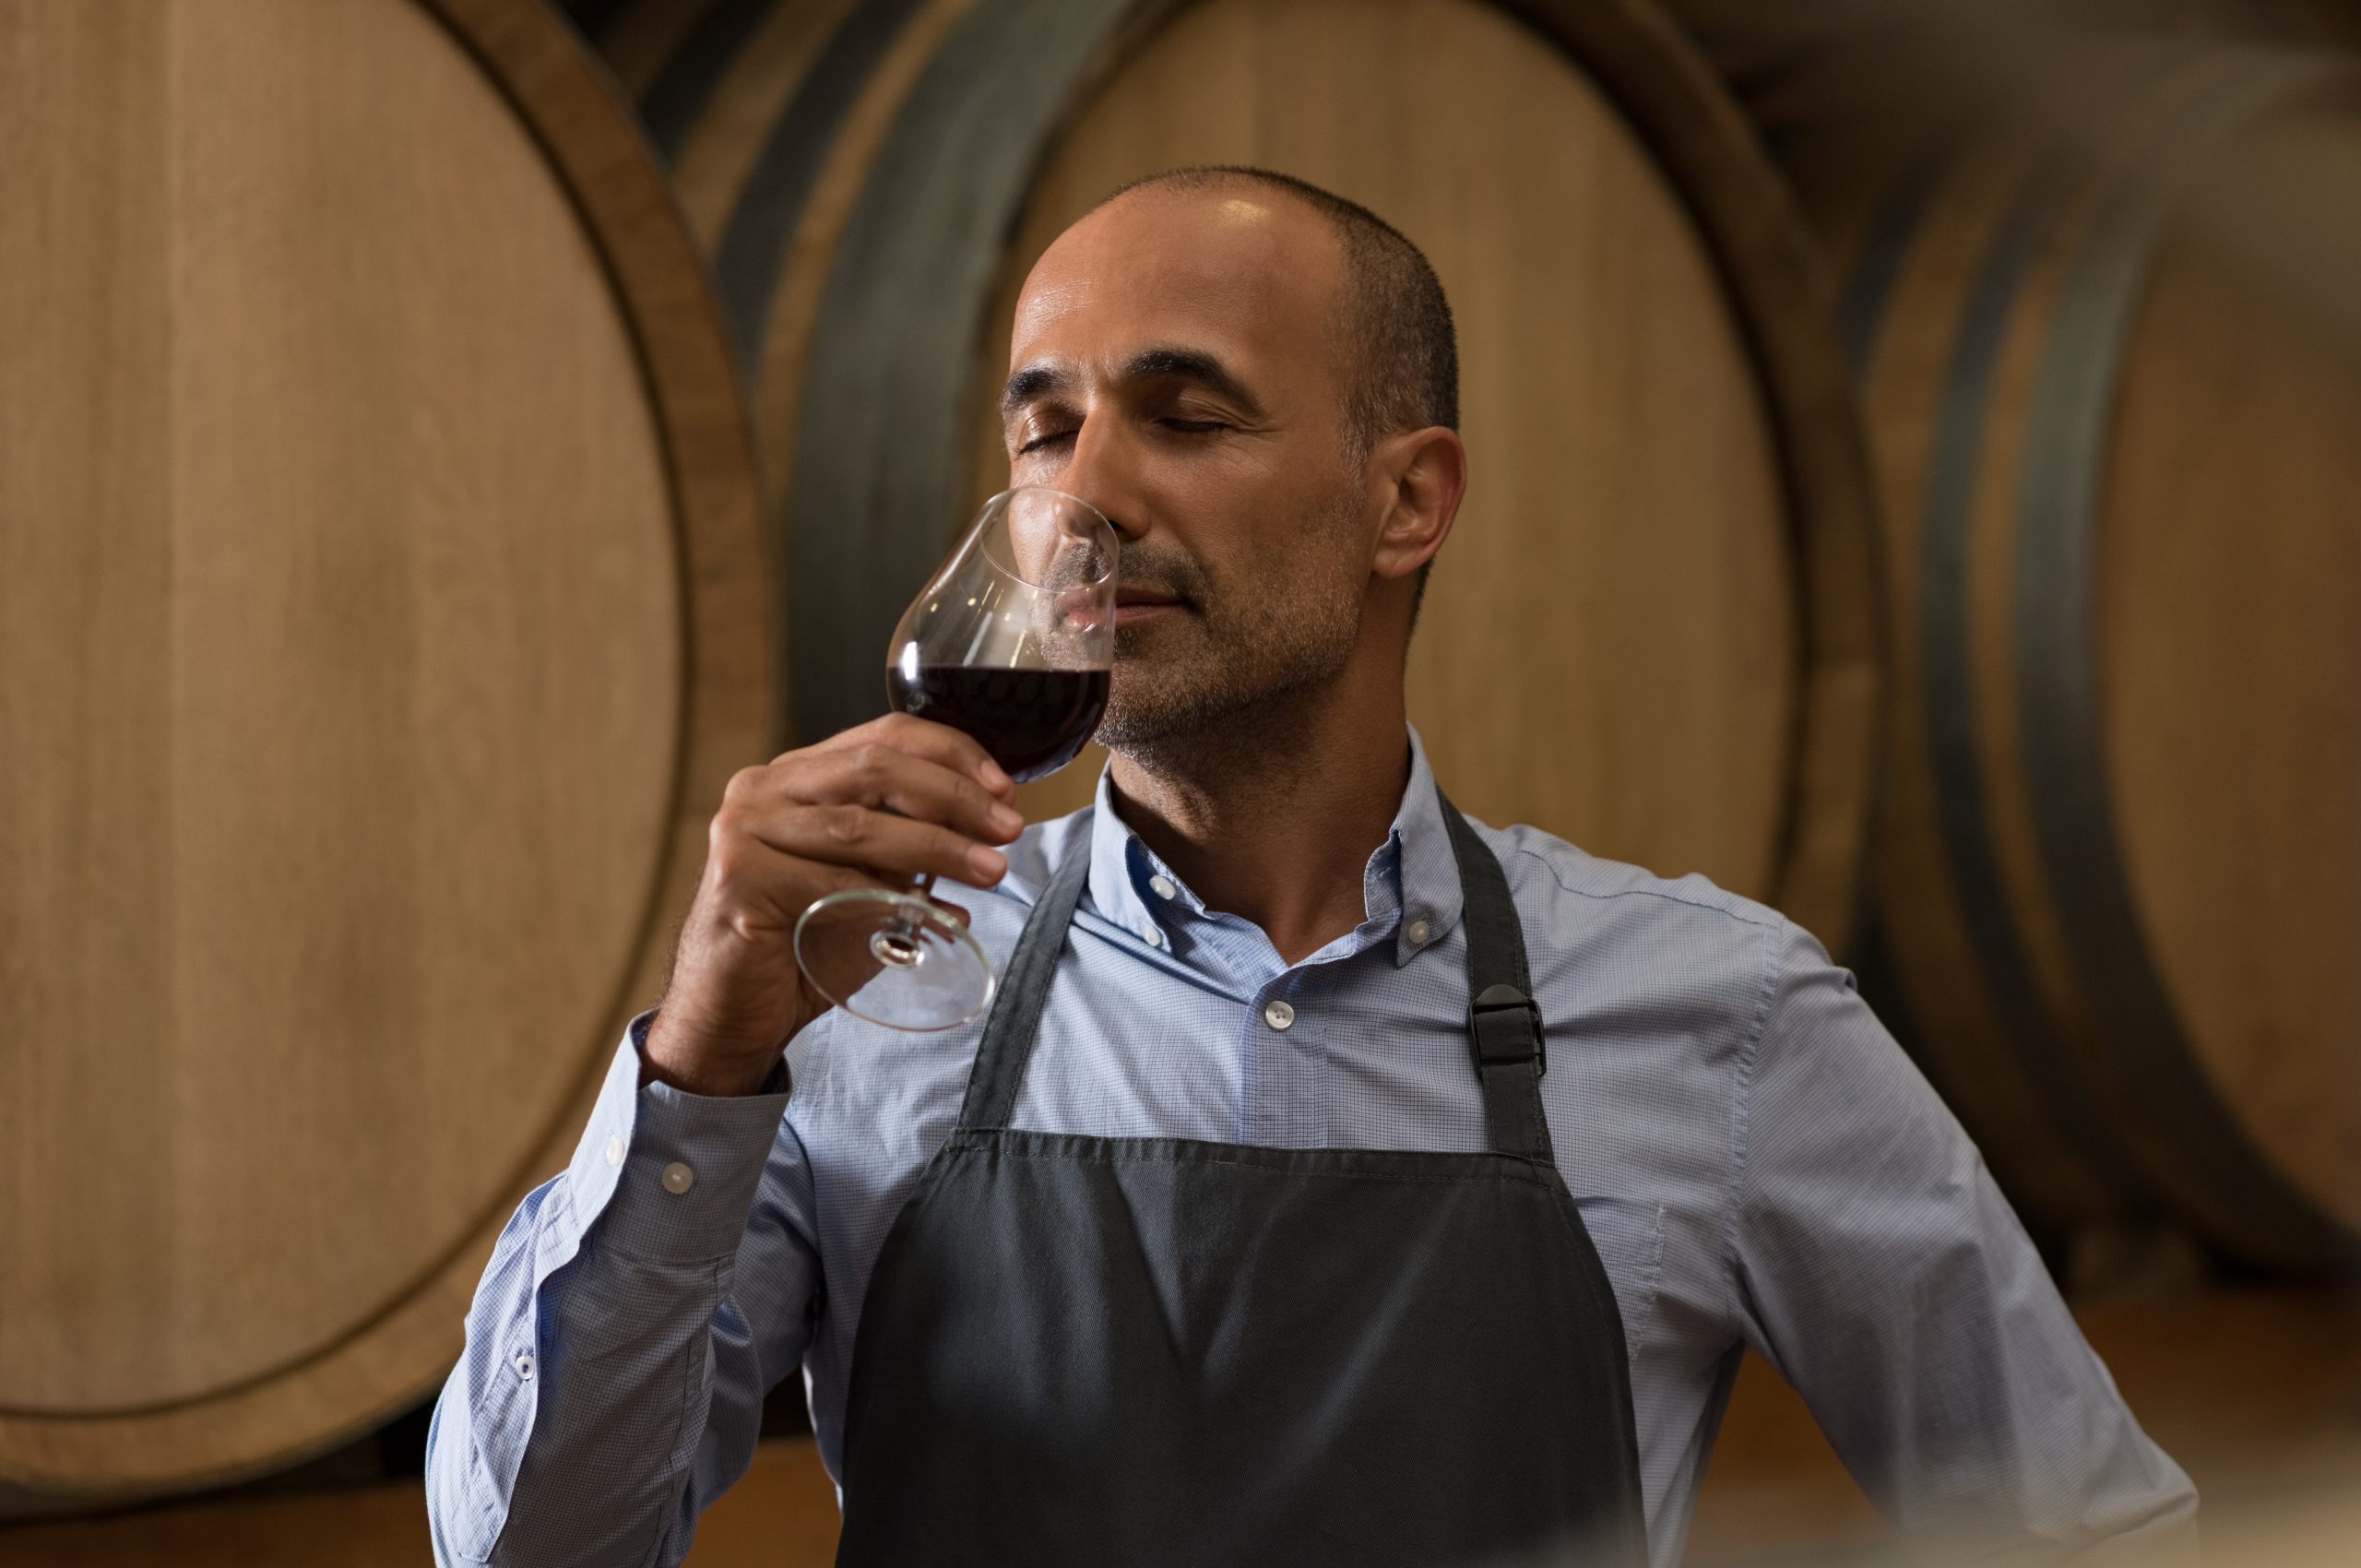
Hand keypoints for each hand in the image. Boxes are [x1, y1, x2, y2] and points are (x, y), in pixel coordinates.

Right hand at [644, 714, 1022, 1094]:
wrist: (731, 1014)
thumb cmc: (803, 946)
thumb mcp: (869, 883)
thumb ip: (912, 852)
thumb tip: (989, 833)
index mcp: (797, 776)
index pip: (884, 735)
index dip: (952, 754)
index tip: (1004, 789)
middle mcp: (764, 789)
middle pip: (875, 767)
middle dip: (953, 796)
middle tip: (1007, 828)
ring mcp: (744, 831)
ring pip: (858, 825)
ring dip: (936, 846)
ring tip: (991, 870)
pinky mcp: (738, 880)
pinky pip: (831, 884)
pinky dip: (892, 900)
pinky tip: (938, 917)